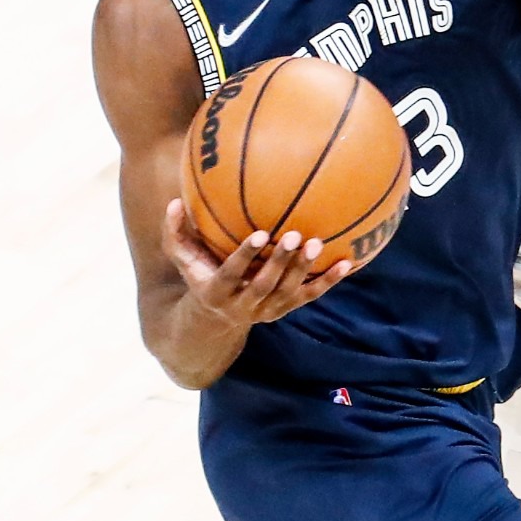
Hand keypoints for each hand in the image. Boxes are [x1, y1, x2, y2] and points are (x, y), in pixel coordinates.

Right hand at [162, 198, 351, 326]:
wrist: (214, 319)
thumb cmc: (200, 276)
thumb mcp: (183, 258)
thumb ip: (175, 232)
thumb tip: (174, 201)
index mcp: (216, 290)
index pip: (230, 274)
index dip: (244, 256)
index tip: (259, 233)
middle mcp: (242, 304)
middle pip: (264, 285)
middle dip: (279, 262)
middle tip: (293, 235)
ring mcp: (266, 310)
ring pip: (288, 293)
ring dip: (303, 269)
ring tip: (317, 243)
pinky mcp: (286, 309)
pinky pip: (309, 296)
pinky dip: (329, 281)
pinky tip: (347, 262)